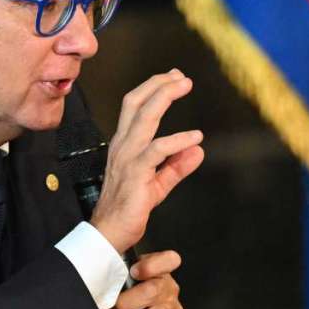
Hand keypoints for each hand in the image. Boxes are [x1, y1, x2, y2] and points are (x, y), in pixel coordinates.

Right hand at [89, 69, 204, 252]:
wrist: (109, 233)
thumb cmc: (129, 208)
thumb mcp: (157, 184)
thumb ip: (177, 167)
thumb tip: (198, 151)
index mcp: (124, 144)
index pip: (134, 106)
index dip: (153, 88)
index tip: (173, 77)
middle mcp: (123, 146)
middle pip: (135, 103)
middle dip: (158, 84)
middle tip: (180, 76)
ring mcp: (127, 158)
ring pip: (144, 118)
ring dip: (164, 98)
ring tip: (184, 86)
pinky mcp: (135, 174)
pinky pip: (156, 150)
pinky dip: (177, 140)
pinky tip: (195, 137)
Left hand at [106, 250, 183, 308]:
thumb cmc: (108, 297)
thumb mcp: (107, 273)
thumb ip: (109, 260)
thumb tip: (95, 248)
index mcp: (155, 271)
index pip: (170, 260)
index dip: (154, 265)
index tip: (134, 271)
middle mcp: (167, 289)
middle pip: (157, 290)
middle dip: (130, 302)